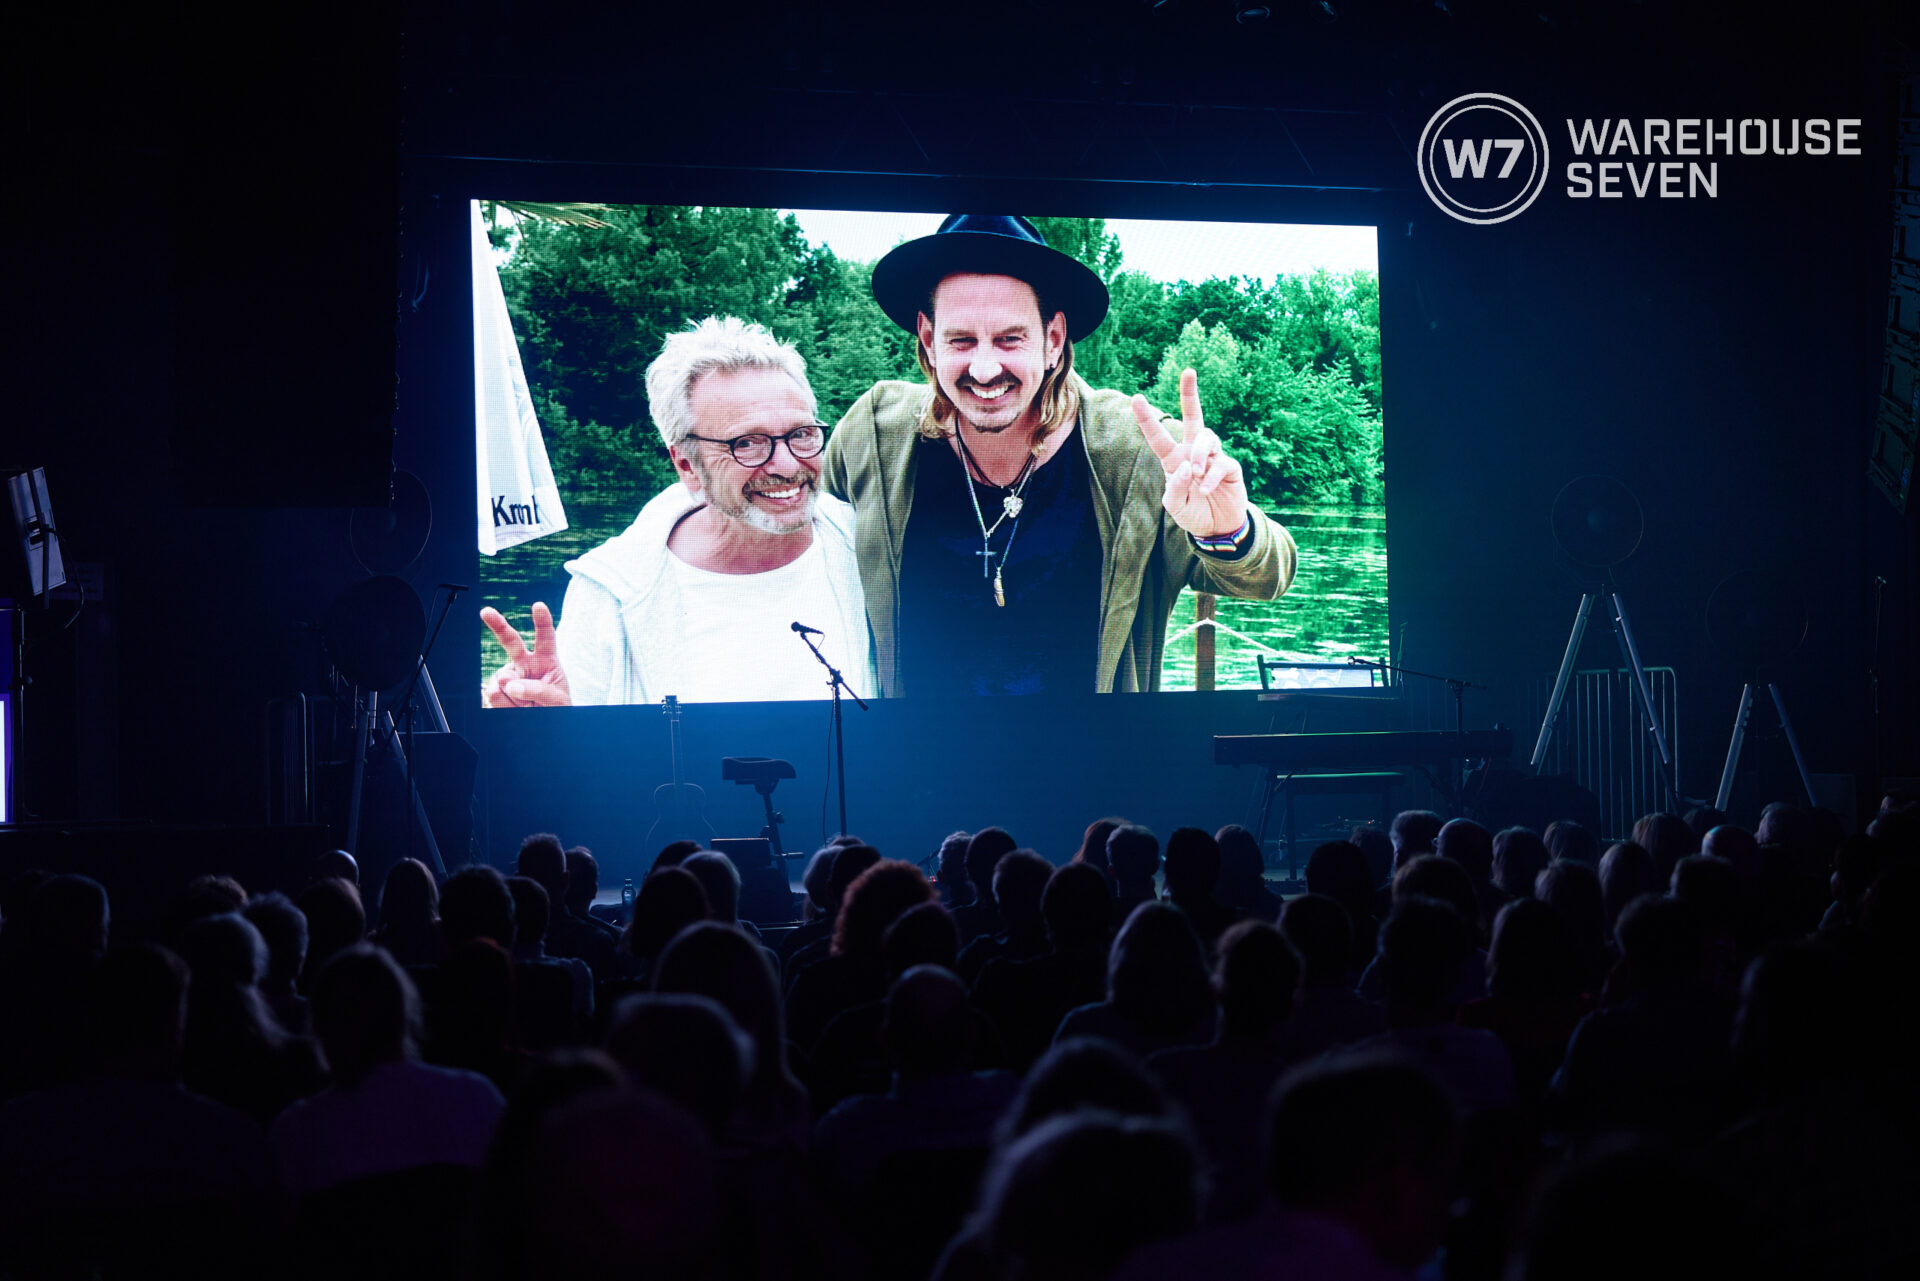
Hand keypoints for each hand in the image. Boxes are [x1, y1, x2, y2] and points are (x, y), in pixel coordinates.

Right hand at [480, 602, 571, 707]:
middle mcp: (525, 663)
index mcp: (546, 659)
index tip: (538, 606)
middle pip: (510, 641)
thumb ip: (539, 690)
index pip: (545, 637)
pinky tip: (515, 707)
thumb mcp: (558, 700)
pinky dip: (504, 705)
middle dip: (497, 624)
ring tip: (527, 706)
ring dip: (514, 697)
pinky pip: (494, 694)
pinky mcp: (496, 689)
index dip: (542, 621)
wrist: (542, 722)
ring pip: (502, 679)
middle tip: (486, 612)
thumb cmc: (555, 708)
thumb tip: (510, 684)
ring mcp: (509, 675)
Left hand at [1132, 367, 1249, 539]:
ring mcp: (1213, 457)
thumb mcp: (1174, 506)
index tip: (1136, 397)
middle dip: (1190, 393)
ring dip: (1200, 454)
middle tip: (1188, 371)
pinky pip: (1221, 463)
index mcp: (1173, 459)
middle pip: (1193, 416)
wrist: (1217, 528)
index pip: (1158, 436)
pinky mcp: (1230, 467)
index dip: (1147, 418)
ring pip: (1207, 437)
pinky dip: (1211, 478)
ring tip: (1197, 473)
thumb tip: (1186, 466)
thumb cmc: (1192, 512)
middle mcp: (1193, 452)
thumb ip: (1174, 487)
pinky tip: (1205, 490)